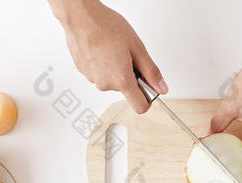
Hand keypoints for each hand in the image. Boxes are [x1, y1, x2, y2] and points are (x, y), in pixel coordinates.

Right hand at [49, 0, 167, 112]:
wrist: (80, 16)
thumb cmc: (106, 27)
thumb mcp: (137, 47)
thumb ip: (151, 71)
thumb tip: (161, 87)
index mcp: (121, 80)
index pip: (140, 107)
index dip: (147, 98)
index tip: (148, 86)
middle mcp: (105, 84)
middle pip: (126, 90)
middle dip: (130, 76)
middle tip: (128, 55)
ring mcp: (93, 79)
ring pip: (112, 81)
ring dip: (116, 69)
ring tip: (113, 49)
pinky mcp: (84, 72)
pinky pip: (100, 73)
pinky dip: (104, 64)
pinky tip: (102, 49)